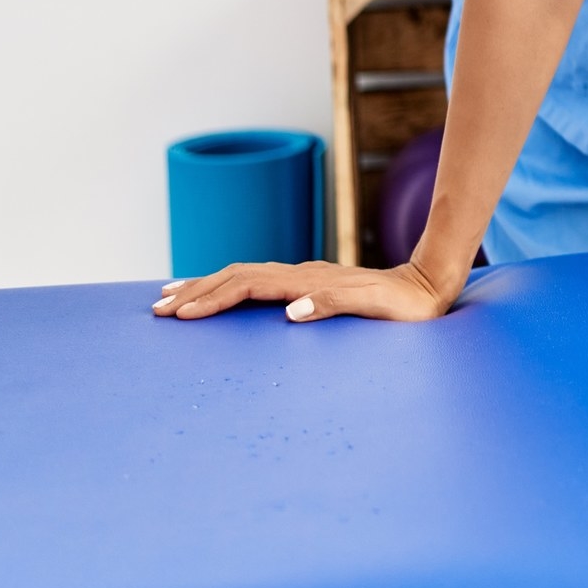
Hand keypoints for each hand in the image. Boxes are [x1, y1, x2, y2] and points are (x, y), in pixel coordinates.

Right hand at [151, 259, 459, 323]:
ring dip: (207, 285)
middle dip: (196, 290)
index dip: (213, 298)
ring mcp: (303, 277)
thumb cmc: (406, 307)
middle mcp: (301, 274)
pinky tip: (221, 294)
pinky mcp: (308, 284)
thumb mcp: (377, 308)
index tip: (182, 314)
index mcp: (308, 280)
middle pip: (235, 275)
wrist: (429, 287)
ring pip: (243, 275)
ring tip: (173, 296)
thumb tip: (291, 310)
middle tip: (158, 308)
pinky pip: (258, 282)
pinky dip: (229, 286)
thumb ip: (335, 304)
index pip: (248, 284)